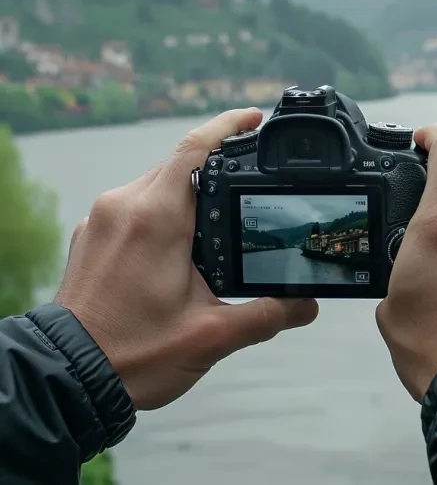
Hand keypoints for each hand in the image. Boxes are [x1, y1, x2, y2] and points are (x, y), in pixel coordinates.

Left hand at [55, 108, 318, 409]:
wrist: (67, 379)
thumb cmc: (133, 355)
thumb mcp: (213, 336)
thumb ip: (269, 314)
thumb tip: (307, 304)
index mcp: (158, 218)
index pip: (195, 148)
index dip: (228, 126)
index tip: (254, 118)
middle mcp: (124, 206)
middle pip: (178, 164)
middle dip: (216, 167)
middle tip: (251, 181)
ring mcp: (100, 220)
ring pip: (154, 184)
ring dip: (188, 193)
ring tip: (219, 221)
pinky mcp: (88, 237)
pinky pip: (132, 206)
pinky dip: (161, 212)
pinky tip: (181, 246)